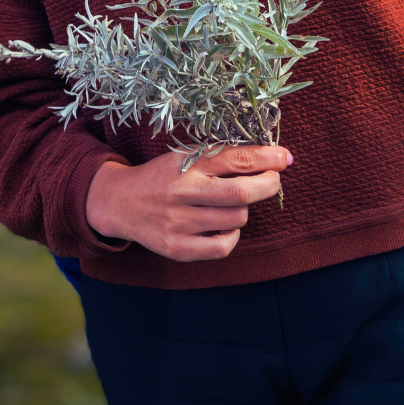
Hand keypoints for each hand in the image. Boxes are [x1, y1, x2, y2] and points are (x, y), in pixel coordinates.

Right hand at [84, 143, 288, 261]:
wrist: (118, 203)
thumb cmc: (163, 177)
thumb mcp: (185, 157)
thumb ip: (222, 156)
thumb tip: (274, 157)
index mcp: (186, 164)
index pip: (237, 159)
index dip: (269, 158)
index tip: (285, 158)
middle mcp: (182, 192)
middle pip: (242, 193)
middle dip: (268, 185)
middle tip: (272, 181)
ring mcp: (178, 223)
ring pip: (236, 219)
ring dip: (244, 209)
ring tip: (235, 203)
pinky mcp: (177, 248)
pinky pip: (223, 246)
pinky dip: (232, 236)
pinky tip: (224, 226)